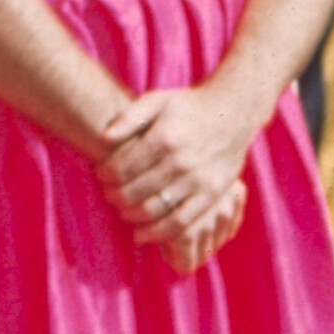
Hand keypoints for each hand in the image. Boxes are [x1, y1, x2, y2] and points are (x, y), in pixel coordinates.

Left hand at [94, 82, 254, 251]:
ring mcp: (198, 181)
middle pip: (134, 192)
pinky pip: (180, 223)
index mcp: (165, 138)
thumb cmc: (188, 107)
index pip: (123, 167)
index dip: (106, 175)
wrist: (232, 114)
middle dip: (114, 196)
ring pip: (154, 211)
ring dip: (130, 215)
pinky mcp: (211, 196)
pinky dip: (157, 234)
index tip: (101, 175)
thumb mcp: (158, 100)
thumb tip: (104, 138)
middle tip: (108, 194)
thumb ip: (129, 116)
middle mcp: (181, 161)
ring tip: (122, 210)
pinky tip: (141, 233)